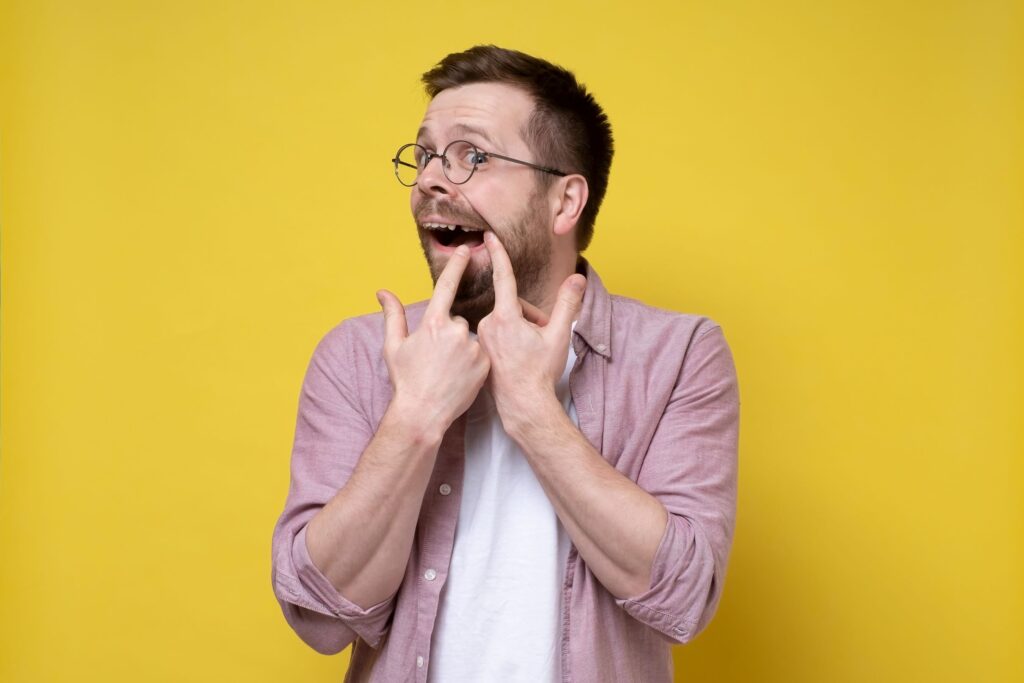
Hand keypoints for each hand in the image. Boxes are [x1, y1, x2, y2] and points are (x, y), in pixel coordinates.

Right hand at [376, 245, 489, 432]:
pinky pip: (480, 352)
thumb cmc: (405, 380)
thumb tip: (382, 292)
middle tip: (436, 359)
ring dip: (461, 348)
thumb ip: (392, 315)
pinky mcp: (485, 362)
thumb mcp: (393, 346)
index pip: (447, 285)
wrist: (423, 413)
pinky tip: (460, 376)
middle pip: (456, 320)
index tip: (466, 250)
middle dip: (447, 334)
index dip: (457, 265)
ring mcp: (473, 347)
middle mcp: (455, 331)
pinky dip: (473, 360)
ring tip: (448, 370)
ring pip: (469, 337)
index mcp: (432, 323)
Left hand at [476, 231, 585, 429]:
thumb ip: (567, 304)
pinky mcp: (480, 349)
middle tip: (542, 338)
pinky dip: (509, 339)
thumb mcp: (558, 335)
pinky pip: (497, 333)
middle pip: (513, 305)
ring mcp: (482, 338)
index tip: (488, 236)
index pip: (503, 278)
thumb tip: (578, 279)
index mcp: (505, 317)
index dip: (498, 254)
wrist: (523, 405)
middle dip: (530, 316)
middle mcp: (488, 324)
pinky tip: (517, 359)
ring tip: (530, 352)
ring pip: (505, 320)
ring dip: (520, 329)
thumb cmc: (540, 372)